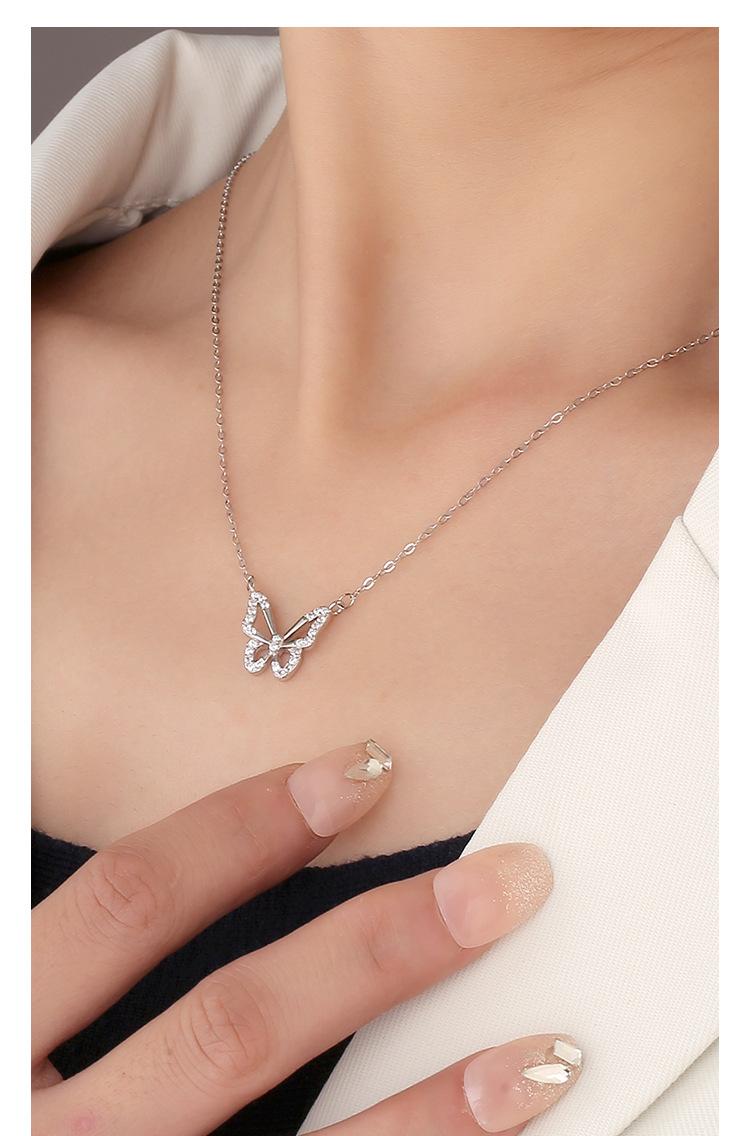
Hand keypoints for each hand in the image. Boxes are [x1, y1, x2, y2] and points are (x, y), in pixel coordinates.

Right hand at [32, 741, 581, 1134]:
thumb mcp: (0, 1005)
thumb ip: (63, 938)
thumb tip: (151, 858)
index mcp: (3, 1026)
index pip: (131, 900)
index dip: (247, 823)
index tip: (364, 768)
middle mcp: (61, 1134)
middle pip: (235, 1025)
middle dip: (380, 947)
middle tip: (506, 885)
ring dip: (435, 1109)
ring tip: (544, 1053)